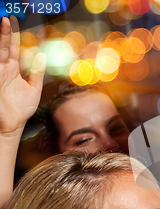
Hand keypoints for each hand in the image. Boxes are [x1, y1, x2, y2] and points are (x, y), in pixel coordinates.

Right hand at [0, 16, 44, 135]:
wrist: (12, 125)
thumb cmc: (21, 109)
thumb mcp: (34, 89)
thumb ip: (37, 73)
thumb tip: (41, 56)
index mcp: (13, 69)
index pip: (14, 48)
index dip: (15, 35)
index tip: (16, 22)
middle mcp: (4, 68)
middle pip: (4, 45)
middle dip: (6, 31)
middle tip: (8, 17)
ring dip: (1, 38)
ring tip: (3, 22)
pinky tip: (1, 47)